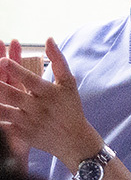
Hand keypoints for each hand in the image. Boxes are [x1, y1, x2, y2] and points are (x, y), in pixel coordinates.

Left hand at [0, 38, 99, 168]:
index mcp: (49, 93)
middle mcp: (38, 107)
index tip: (3, 60)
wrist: (74, 140)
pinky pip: (4, 125)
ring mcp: (28, 122)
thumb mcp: (68, 83)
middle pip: (11, 94)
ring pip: (3, 110)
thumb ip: (58, 61)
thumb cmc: (70, 108)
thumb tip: (48, 39)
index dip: (15, 69)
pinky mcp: (22, 134)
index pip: (30, 79)